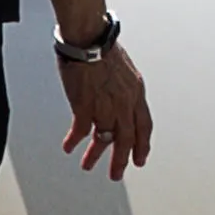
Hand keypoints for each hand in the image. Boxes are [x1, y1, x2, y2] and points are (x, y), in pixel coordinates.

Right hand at [58, 44, 152, 180]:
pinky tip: (70, 147)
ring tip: (88, 166)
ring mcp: (105, 106)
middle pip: (126, 140)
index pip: (144, 126)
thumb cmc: (104, 48)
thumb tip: (120, 104)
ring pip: (103, 139)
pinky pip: (81, 130)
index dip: (142, 146)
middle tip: (116, 174)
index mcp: (137, 93)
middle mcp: (124, 103)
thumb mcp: (126, 71)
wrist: (89, 40)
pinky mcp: (85, 106)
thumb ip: (125, 92)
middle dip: (121, 160)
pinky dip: (75, 141)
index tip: (139, 159)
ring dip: (95, 155)